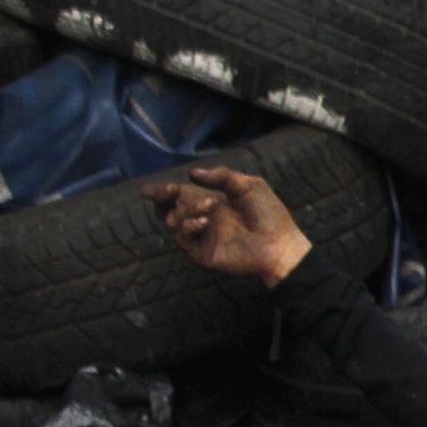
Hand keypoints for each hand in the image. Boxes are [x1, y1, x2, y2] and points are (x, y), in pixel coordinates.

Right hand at [145, 162, 313, 286]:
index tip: (147, 190)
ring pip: (172, 221)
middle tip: (171, 191)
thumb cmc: (268, 214)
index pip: (177, 195)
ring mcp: (200, 236)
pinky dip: (188, 226)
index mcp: (209, 201)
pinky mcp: (201, 252)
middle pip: (166, 209)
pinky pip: (182, 237)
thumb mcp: (248, 185)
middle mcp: (201, 218)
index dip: (160, 191)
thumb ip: (221, 177)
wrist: (279, 243)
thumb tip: (191, 174)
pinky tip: (204, 221)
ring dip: (186, 209)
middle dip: (162, 197)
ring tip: (210, 206)